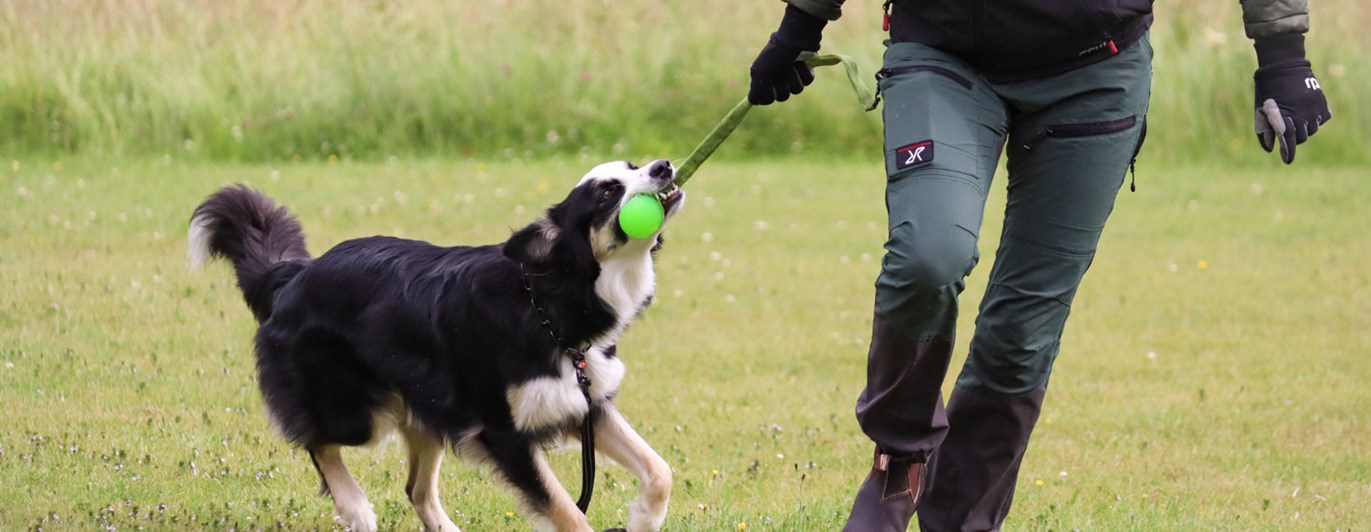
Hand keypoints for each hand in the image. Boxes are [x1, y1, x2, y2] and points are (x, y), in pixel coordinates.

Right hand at [748, 5, 826, 104]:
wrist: (794, 39)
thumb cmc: (775, 57)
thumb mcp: (760, 76)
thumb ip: (756, 92)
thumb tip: (753, 101)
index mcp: (763, 77)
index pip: (766, 99)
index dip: (768, 96)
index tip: (769, 88)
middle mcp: (777, 77)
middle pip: (783, 96)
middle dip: (783, 86)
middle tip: (782, 73)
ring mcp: (792, 74)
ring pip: (796, 89)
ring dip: (794, 78)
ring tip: (793, 65)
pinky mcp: (805, 70)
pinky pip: (807, 81)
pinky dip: (804, 72)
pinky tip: (802, 63)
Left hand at [1253, 34, 1330, 163]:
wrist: (1283, 66)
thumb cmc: (1267, 90)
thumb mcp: (1260, 110)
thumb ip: (1264, 130)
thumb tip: (1269, 149)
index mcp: (1283, 117)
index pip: (1287, 141)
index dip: (1288, 152)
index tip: (1287, 161)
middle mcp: (1301, 115)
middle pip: (1300, 138)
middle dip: (1293, 138)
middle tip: (1287, 131)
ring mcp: (1313, 109)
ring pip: (1312, 129)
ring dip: (1304, 129)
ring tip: (1296, 120)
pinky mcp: (1321, 102)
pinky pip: (1321, 119)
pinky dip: (1315, 120)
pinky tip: (1307, 114)